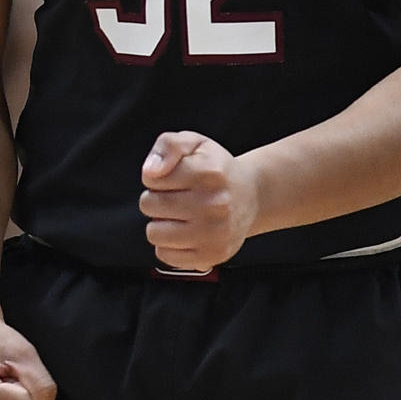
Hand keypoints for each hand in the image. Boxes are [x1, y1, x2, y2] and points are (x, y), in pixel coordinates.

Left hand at [139, 131, 259, 269]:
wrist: (251, 195)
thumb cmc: (216, 168)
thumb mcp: (194, 143)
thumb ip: (169, 146)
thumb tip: (150, 172)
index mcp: (209, 172)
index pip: (152, 179)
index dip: (155, 177)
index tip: (171, 177)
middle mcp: (215, 204)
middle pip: (149, 205)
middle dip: (155, 199)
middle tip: (175, 196)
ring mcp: (215, 233)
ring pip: (154, 233)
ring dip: (160, 223)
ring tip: (178, 215)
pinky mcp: (212, 255)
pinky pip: (166, 255)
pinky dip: (168, 245)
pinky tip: (184, 232)